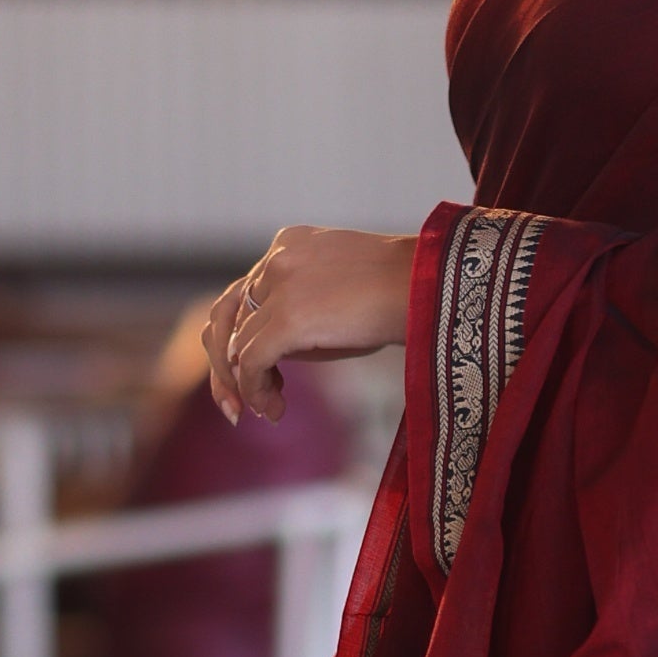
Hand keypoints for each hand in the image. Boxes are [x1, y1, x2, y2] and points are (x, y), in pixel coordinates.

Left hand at [201, 226, 419, 421]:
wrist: (430, 287)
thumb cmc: (402, 295)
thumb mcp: (340, 294)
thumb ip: (301, 309)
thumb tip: (272, 357)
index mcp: (289, 245)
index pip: (245, 295)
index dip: (241, 338)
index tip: (257, 373)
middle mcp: (275, 259)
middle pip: (227, 317)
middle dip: (226, 365)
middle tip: (236, 405)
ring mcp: (279, 286)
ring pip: (235, 343)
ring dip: (244, 384)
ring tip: (264, 411)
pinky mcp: (287, 318)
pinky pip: (251, 362)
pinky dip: (255, 390)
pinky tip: (274, 409)